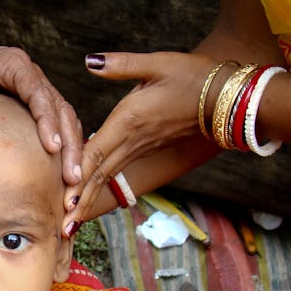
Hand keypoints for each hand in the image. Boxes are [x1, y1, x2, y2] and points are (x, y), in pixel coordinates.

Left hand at [0, 27, 82, 184]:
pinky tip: (63, 174)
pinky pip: (56, 125)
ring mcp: (35, 90)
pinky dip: (64, 147)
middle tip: (72, 177)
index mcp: (15, 65)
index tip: (53, 149)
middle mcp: (32, 76)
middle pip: (61, 110)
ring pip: (65, 119)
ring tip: (73, 182)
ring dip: (72, 150)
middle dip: (70, 144)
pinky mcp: (33, 104)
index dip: (48, 122)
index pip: (39, 95)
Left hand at [65, 52, 218, 221]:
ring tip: (73, 223)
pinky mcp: (148, 148)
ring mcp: (141, 147)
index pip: (96, 153)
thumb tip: (89, 61)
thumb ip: (121, 65)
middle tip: (63, 228)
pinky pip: (118, 170)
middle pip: (99, 175)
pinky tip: (90, 195)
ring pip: (109, 177)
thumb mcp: (157, 64)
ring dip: (89, 200)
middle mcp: (132, 140)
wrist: (227, 98)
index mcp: (129, 121)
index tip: (64, 201)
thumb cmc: (193, 77)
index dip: (77, 177)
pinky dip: (102, 186)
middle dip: (80, 201)